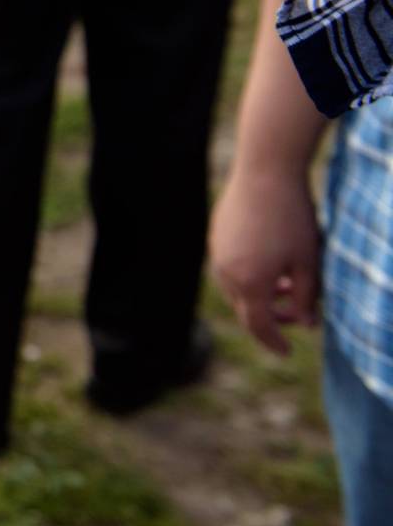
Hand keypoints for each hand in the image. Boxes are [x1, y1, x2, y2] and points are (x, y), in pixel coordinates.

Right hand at [210, 164, 320, 355]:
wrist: (265, 173)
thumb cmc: (292, 218)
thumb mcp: (308, 262)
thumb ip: (306, 298)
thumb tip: (306, 323)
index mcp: (250, 284)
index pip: (259, 327)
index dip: (274, 342)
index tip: (288, 352)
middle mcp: (227, 273)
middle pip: (245, 309)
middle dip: (270, 319)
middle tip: (296, 316)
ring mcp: (217, 254)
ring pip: (236, 289)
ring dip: (259, 296)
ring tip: (286, 285)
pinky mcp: (216, 238)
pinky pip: (229, 268)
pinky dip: (249, 276)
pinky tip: (270, 262)